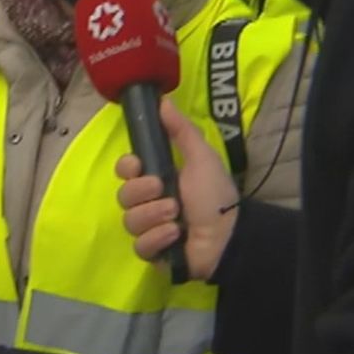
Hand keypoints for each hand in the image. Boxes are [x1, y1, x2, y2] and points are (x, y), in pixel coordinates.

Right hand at [116, 98, 239, 280]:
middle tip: (167, 194)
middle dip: (143, 193)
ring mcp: (148, 228)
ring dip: (154, 216)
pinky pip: (139, 245)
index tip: (139, 165)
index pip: (123, 170)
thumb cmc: (216, 195)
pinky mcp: (152, 252)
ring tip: (177, 218)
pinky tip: (176, 236)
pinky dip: (157, 239)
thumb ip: (182, 130)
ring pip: (130, 221)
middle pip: (123, 195)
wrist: (230, 235)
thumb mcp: (202, 157)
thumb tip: (163, 100)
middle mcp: (147, 202)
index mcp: (155, 178)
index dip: (126, 168)